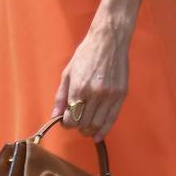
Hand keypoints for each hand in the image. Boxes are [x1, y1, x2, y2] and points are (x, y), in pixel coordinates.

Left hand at [51, 28, 129, 142]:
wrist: (109, 40)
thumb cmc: (86, 53)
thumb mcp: (68, 73)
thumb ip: (61, 97)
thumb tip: (55, 116)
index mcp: (79, 88)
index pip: (71, 119)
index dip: (67, 124)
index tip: (67, 120)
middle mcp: (95, 94)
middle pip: (84, 124)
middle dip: (78, 127)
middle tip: (77, 122)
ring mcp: (110, 94)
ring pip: (98, 124)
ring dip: (90, 130)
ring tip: (87, 127)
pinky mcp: (121, 94)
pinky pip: (112, 118)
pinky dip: (105, 129)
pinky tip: (99, 135)